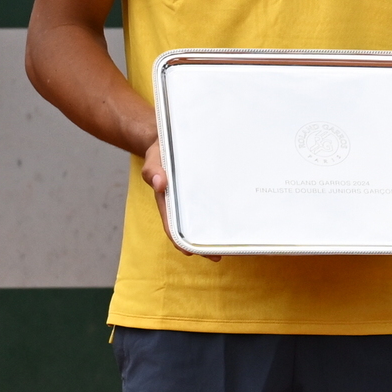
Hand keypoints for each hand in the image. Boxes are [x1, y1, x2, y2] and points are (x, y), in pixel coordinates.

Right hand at [141, 139, 221, 261]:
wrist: (171, 137)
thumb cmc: (161, 150)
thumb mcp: (155, 157)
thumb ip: (153, 170)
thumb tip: (160, 183)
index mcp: (168, 201)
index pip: (173, 226)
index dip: (181, 242)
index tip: (192, 253)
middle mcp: (182, 204)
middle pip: (191, 229)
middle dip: (202, 244)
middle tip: (219, 255)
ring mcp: (195, 198)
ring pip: (205, 219)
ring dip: (215, 232)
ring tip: (233, 244)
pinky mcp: (207, 190)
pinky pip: (215, 204)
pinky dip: (222, 213)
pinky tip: (237, 219)